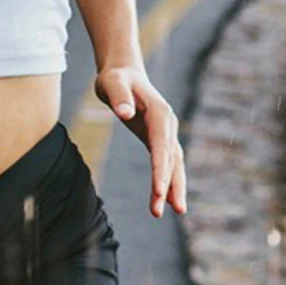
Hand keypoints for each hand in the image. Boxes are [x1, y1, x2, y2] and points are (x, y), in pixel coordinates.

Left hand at [94, 66, 186, 218]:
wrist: (124, 72)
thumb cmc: (116, 78)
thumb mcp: (112, 83)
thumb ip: (118, 97)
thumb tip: (125, 114)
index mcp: (160, 112)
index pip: (161, 145)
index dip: (160, 168)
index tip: (158, 190)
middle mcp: (168, 124)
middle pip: (171, 159)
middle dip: (169, 185)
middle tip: (166, 210)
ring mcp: (166, 132)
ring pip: (173, 164)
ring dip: (172, 187)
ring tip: (170, 212)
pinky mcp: (159, 139)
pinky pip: (165, 163)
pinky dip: (166, 181)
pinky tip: (164, 200)